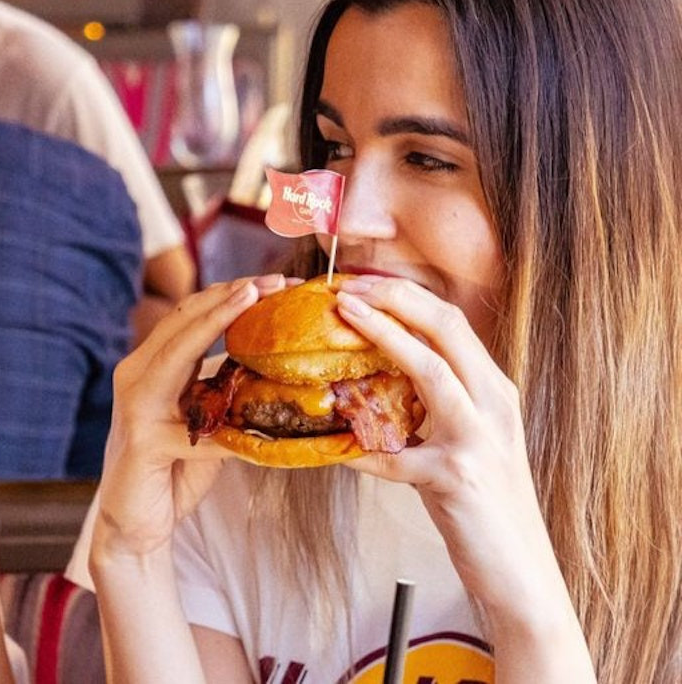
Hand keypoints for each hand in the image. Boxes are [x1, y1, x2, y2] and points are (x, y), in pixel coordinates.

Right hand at [94, 275, 290, 560]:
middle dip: (229, 295)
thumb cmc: (174, 469)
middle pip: (183, 319)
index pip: (190, 314)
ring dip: (217, 321)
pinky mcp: (142, 442)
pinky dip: (229, 425)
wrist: (135, 525)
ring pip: (178, 352)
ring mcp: (135, 406)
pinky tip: (260, 424)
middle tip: (274, 281)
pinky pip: (195, 428)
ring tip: (253, 298)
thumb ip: (225, 389)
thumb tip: (280, 366)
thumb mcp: (205, 419)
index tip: (275, 283)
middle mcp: (135, 374)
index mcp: (151, 364)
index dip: (230, 293)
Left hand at [335, 276, 566, 620]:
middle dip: (395, 298)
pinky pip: (397, 457)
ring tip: (344, 315)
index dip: (405, 295)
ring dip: (385, 337)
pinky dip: (361, 450)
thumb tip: (373, 377)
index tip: (360, 280)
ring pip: (433, 373)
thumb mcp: (465, 439)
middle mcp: (494, 405)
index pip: (452, 322)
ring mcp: (480, 440)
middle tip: (345, 284)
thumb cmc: (481, 503)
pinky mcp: (459, 479)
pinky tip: (331, 449)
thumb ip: (433, 404)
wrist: (519, 570)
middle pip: (448, 329)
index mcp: (493, 389)